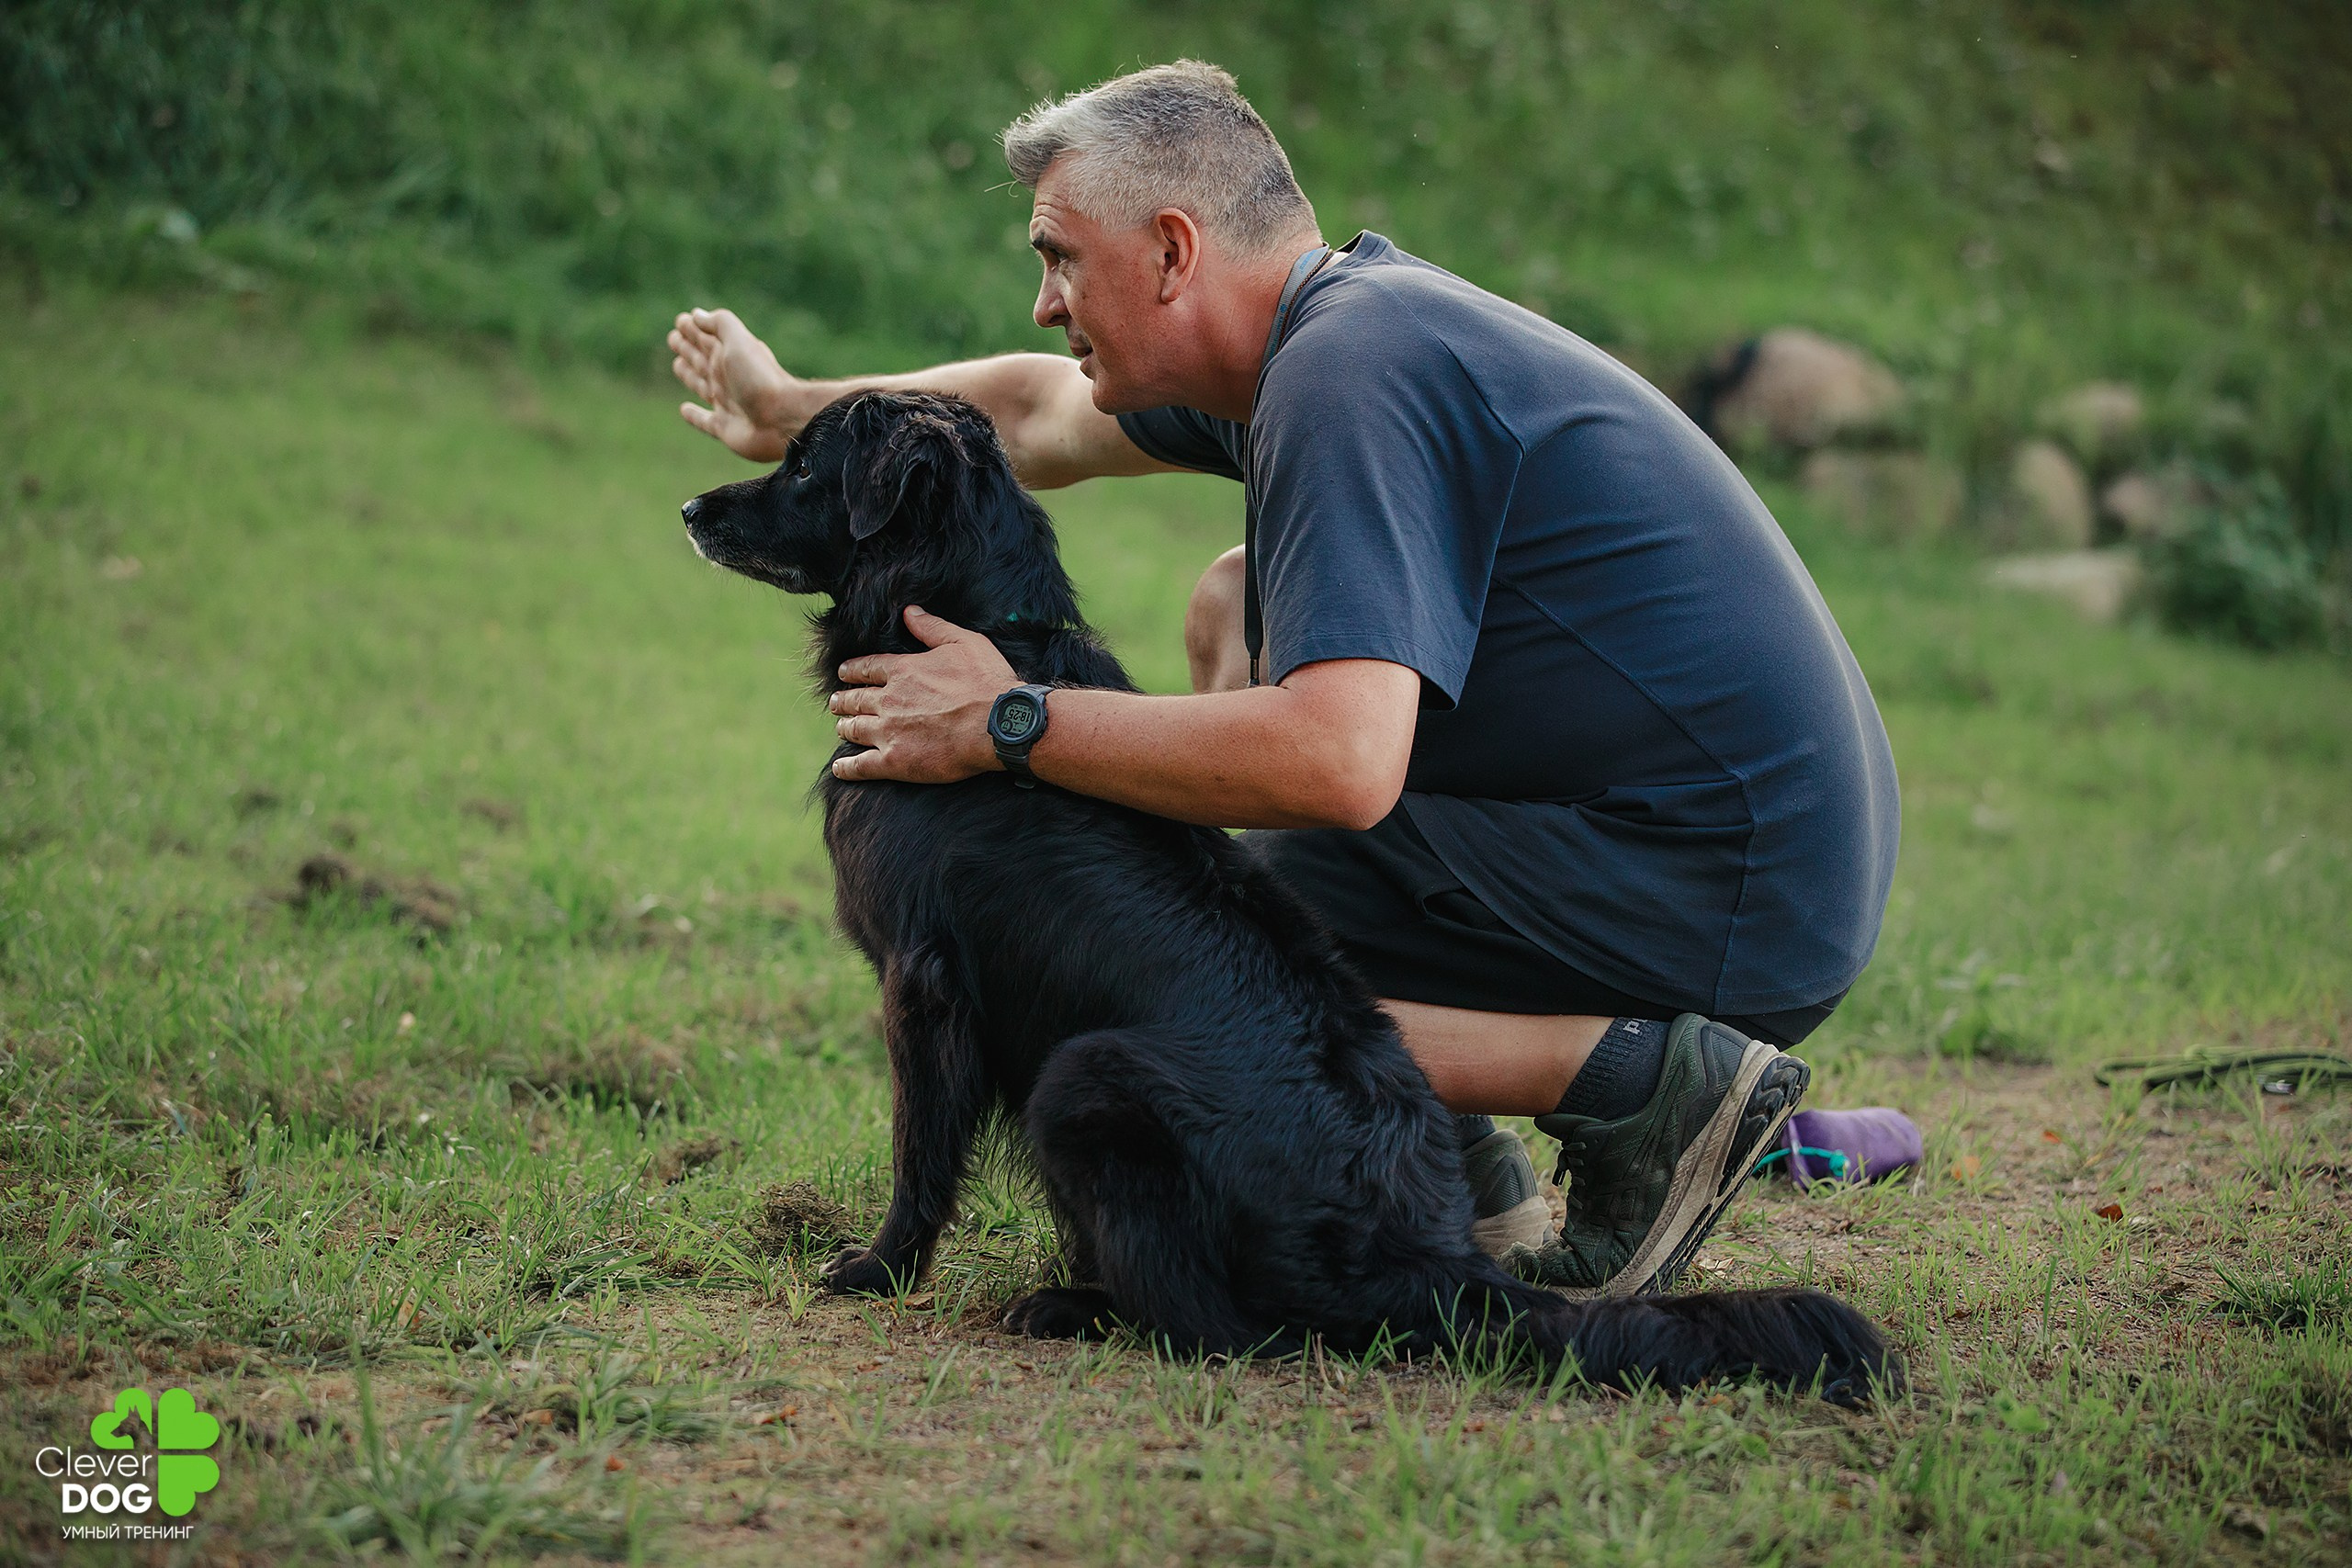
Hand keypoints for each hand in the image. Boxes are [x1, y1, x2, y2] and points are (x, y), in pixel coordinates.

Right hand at [668, 306, 797, 460]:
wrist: (782, 419)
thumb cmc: (759, 378)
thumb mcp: (739, 342)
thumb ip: (720, 325)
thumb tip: (697, 315)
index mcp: (730, 356)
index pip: (706, 337)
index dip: (693, 328)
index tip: (680, 320)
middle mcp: (728, 378)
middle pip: (702, 359)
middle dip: (687, 348)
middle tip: (673, 338)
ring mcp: (727, 403)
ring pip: (701, 386)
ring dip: (689, 375)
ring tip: (677, 365)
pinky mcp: (724, 428)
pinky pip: (704, 421)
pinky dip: (693, 416)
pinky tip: (684, 410)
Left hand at [828, 608, 1015, 782]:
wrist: (996, 724)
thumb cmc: (985, 682)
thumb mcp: (963, 642)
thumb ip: (932, 627)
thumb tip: (909, 611)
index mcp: (903, 671)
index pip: (867, 669)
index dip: (852, 671)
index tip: (844, 673)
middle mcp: (888, 700)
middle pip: (855, 699)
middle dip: (843, 700)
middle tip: (837, 703)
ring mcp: (888, 731)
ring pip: (854, 729)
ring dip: (845, 727)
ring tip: (841, 728)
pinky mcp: (894, 761)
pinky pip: (860, 765)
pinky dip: (846, 767)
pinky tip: (839, 767)